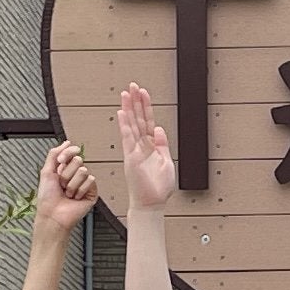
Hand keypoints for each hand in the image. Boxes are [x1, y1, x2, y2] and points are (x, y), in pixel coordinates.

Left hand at [34, 140, 99, 235]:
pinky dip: (80, 190)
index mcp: (64, 169)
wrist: (53, 215)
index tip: (60, 161)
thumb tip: (66, 142)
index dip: (67, 154)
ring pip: (84, 171)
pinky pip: (91, 180)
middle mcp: (74, 175)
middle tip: (62, 185)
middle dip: (66, 173)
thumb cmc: (47, 198)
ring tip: (68, 193)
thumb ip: (54, 154)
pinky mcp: (92, 192)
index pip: (72, 152)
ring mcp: (84, 183)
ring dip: (72, 184)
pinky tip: (75, 197)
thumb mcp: (46, 171)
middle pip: (78, 160)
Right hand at [114, 82, 176, 211]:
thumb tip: (159, 129)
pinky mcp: (131, 157)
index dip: (146, 107)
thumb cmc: (158, 188)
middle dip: (136, 102)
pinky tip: (122, 113)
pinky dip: (124, 125)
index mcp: (152, 146)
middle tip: (133, 85)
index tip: (143, 93)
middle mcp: (141, 146)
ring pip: (131, 124)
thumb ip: (163, 145)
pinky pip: (127, 137)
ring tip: (126, 93)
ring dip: (129, 108)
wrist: (152, 204)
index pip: (148, 122)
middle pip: (138, 119)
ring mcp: (135, 150)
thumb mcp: (167, 162)